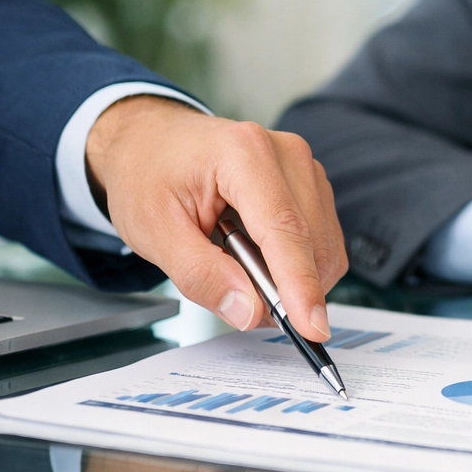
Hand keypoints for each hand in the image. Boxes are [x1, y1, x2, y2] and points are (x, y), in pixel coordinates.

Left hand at [86, 96, 346, 338]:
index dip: (301, 285)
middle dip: (285, 289)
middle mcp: (285, 153)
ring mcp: (305, 167)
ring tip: (236, 262)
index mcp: (243, 152)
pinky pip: (321, 242)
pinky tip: (255, 253)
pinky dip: (294, 265)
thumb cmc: (149, 176)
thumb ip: (200, 275)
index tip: (312, 329)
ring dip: (290, 278)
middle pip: (311, 243)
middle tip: (234, 297)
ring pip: (323, 247)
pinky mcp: (312, 184)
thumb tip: (249, 312)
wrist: (152, 142)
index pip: (284, 229)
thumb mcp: (154, 231)